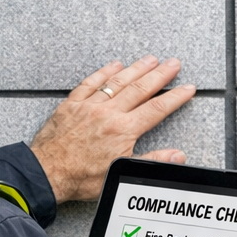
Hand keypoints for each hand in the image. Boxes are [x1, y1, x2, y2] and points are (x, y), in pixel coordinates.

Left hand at [29, 56, 196, 203]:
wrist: (48, 172)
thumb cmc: (81, 177)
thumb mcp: (121, 172)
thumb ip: (151, 160)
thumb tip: (177, 156)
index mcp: (123, 131)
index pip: (156, 110)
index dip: (175, 98)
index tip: (187, 89)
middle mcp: (108, 114)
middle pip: (140, 89)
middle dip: (160, 75)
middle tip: (173, 64)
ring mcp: (90, 106)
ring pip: (118, 82)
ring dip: (136, 69)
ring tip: (151, 59)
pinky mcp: (72, 104)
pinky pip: (90, 83)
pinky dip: (104, 72)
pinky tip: (115, 65)